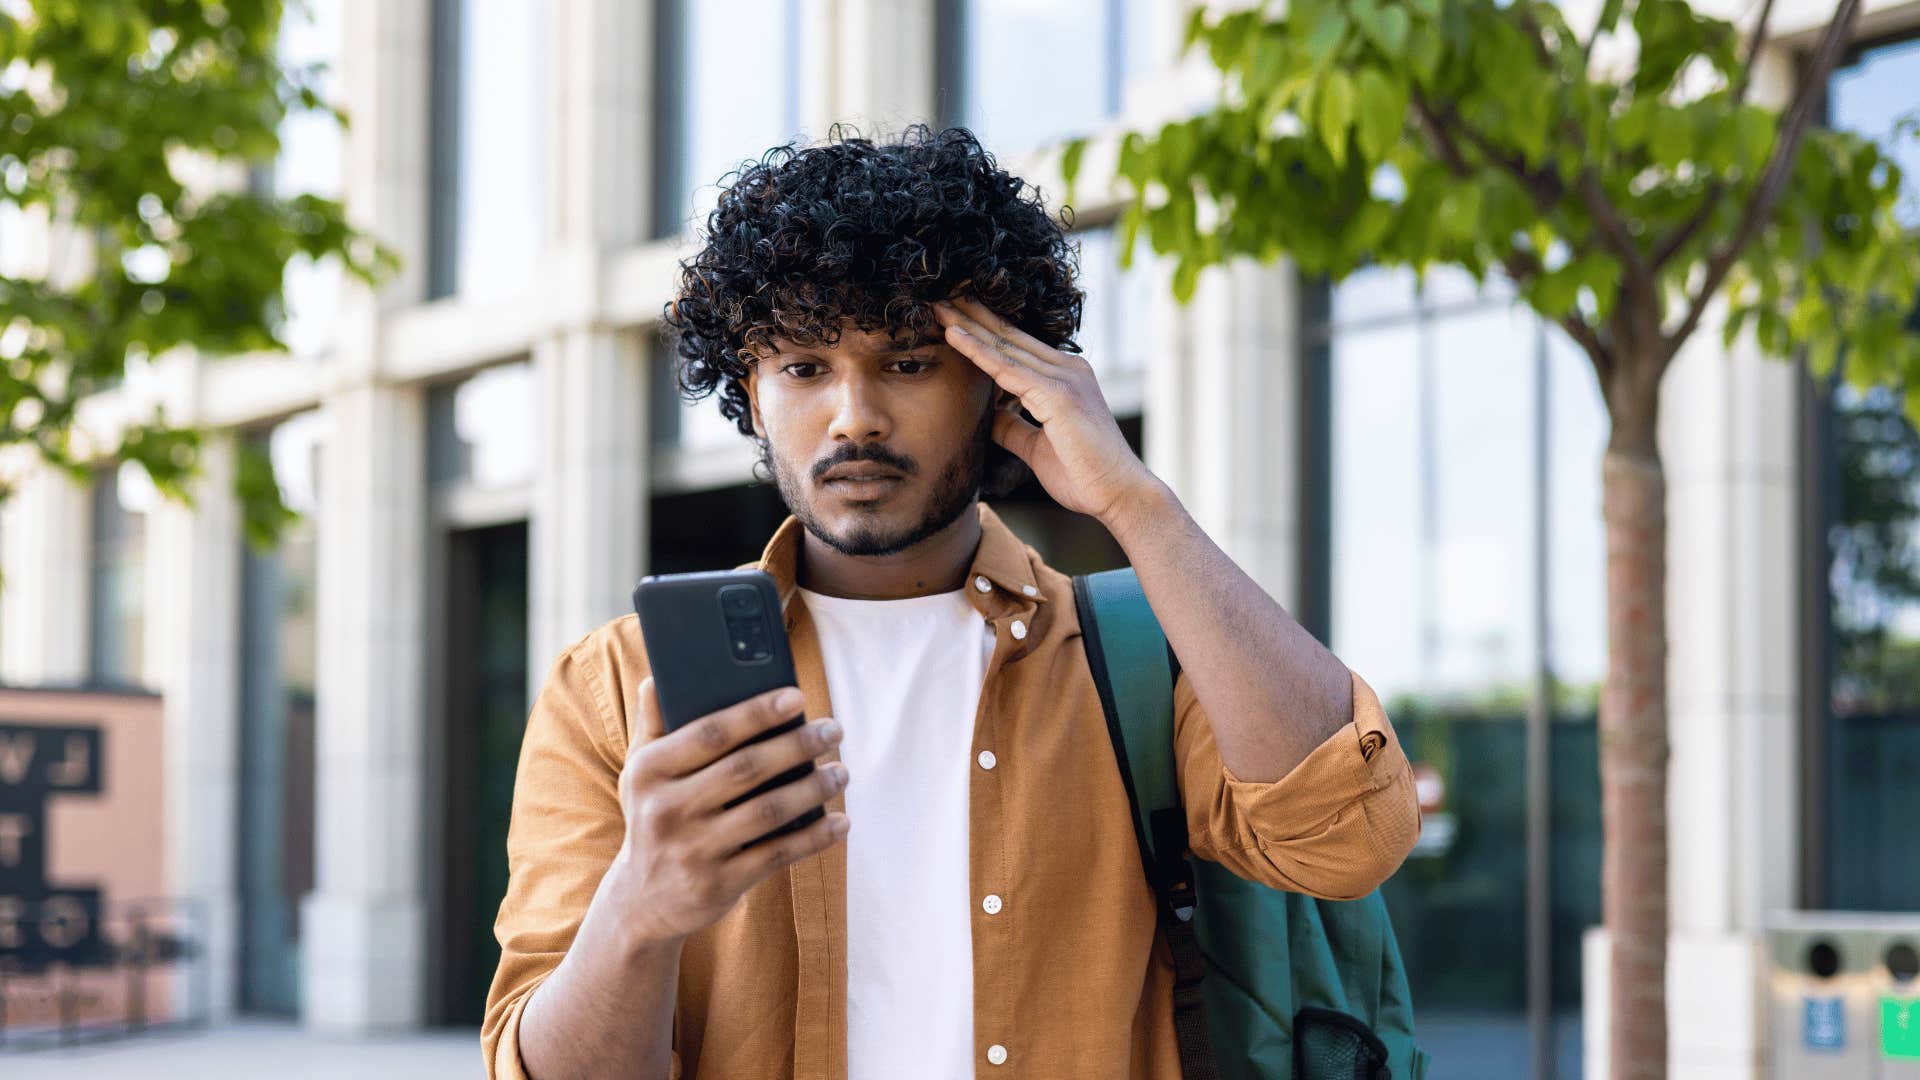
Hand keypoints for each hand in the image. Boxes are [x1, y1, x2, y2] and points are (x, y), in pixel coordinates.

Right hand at [610, 679, 849, 946]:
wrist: (641, 900)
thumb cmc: (653, 816)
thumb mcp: (640, 771)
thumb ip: (653, 723)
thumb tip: (659, 675)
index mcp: (650, 771)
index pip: (710, 733)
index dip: (756, 713)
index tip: (798, 697)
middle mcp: (668, 809)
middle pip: (747, 769)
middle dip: (797, 745)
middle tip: (833, 730)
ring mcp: (694, 850)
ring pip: (768, 812)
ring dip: (813, 789)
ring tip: (841, 771)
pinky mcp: (718, 884)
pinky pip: (776, 855)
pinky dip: (814, 838)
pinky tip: (840, 822)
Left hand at [933, 296, 1155, 523]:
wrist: (1120, 494)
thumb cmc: (1085, 475)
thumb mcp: (1038, 446)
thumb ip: (1015, 426)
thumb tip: (990, 415)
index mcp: (1067, 378)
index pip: (1018, 347)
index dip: (985, 331)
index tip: (954, 317)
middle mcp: (1068, 369)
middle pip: (1010, 336)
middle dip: (973, 316)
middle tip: (939, 296)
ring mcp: (1064, 378)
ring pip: (1005, 345)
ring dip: (968, 324)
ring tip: (938, 305)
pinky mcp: (1057, 394)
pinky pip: (1007, 368)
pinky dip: (978, 350)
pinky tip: (954, 335)